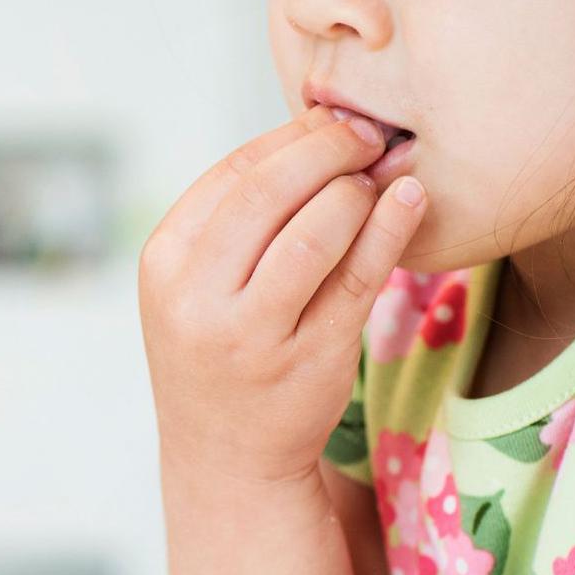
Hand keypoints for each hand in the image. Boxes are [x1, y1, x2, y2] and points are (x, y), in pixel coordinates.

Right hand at [139, 106, 425, 484]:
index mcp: (165, 260)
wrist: (226, 457)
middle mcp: (198, 297)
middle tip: (370, 132)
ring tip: (383, 173)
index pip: (232, 173)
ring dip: (357, 190)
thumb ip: (238, 216)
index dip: (290, 137)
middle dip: (328, 148)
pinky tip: (410, 202)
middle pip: (268, 192)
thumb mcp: (197, 281)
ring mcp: (252, 333)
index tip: (333, 117)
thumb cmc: (221, 348)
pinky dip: (389, 230)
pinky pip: (358, 278)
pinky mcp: (308, 359)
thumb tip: (317, 127)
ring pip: (314, 232)